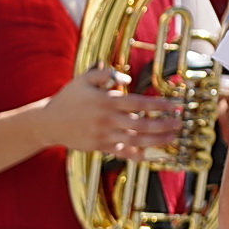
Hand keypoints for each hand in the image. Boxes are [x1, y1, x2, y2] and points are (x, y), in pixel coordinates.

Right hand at [32, 66, 182, 156]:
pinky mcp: (100, 147)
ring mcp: (104, 135)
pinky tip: (153, 154)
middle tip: (180, 123)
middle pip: (142, 124)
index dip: (160, 105)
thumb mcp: (84, 79)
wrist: (48, 123)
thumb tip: (126, 78)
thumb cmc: (69, 98)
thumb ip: (105, 74)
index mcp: (106, 101)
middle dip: (164, 125)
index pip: (139, 103)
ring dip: (158, 140)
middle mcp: (108, 120)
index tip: (176, 105)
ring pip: (136, 140)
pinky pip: (124, 153)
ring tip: (174, 138)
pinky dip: (139, 155)